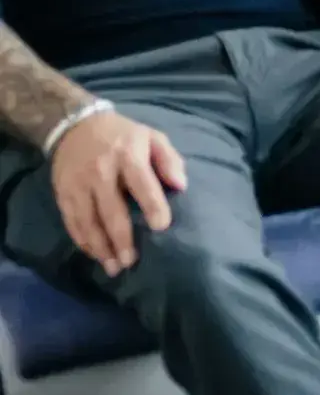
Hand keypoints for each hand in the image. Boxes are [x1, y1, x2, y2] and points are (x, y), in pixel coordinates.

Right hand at [52, 110, 184, 277]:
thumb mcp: (152, 137)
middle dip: (121, 238)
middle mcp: (100, 171)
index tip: (162, 226)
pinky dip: (83, 241)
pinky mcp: (63, 194)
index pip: (141, 182)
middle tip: (132, 261)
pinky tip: (95, 254)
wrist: (76, 126)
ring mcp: (78, 185)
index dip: (152, 205)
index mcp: (127, 154)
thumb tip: (181, 185)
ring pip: (88, 222)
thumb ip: (169, 160)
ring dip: (101, 247)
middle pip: (111, 210)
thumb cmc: (124, 136)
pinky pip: (72, 222)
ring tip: (114, 267)